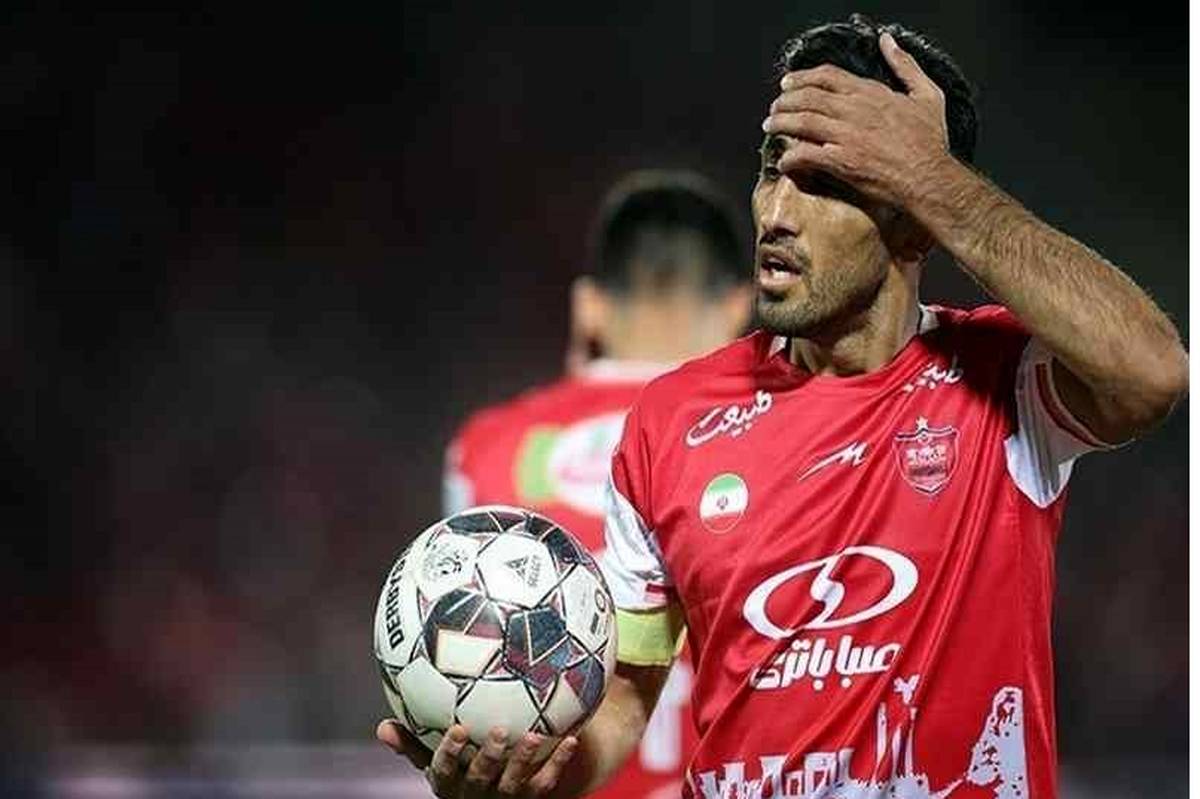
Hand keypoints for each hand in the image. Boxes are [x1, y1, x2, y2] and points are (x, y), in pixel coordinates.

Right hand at [376, 720, 578, 797]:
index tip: (459, 729)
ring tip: (535, 735)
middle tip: (502, 730)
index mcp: (449, 785)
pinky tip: (570, 739)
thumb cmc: (460, 771)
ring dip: (524, 760)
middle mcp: (475, 796)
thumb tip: (381, 728)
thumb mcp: (435, 764)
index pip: (443, 772)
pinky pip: (545, 784)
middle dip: (490, 757)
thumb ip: (412, 745)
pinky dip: (557, 763)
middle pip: (481, 779)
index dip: (450, 753)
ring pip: (514, 784)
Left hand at [762, 32, 950, 206]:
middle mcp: (855, 111)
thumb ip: (905, 65)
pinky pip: (806, 155)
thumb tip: (888, 41)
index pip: (827, 76)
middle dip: (785, 101)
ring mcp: (846, 136)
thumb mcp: (926, 94)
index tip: (788, 83)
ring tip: (770, 126)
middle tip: (774, 107)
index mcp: (871, 93)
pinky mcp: (841, 162)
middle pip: (808, 97)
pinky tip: (784, 161)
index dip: (802, 78)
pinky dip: (790, 157)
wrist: (930, 177)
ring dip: (781, 123)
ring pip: (802, 123)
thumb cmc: (929, 141)